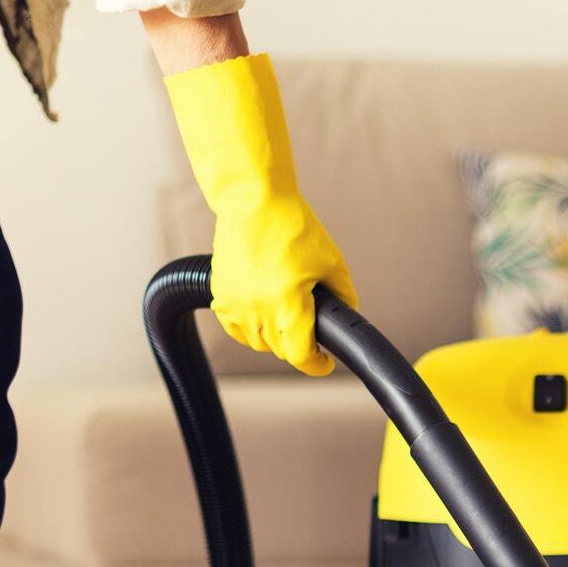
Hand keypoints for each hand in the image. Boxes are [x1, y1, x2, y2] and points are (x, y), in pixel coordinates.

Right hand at [163, 52, 358, 374]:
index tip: (324, 362)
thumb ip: (343, 295)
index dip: (316, 364)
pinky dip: (249, 328)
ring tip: (287, 315)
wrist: (252, 202)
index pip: (300, 356)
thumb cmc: (291, 226)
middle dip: (299, 344)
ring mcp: (234, 304)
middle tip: (310, 327)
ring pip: (257, 343)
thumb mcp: (331, 262)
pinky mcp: (219, 294)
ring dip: (274, 337)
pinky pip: (235, 328)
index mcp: (287, 305)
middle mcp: (257, 310)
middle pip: (281, 349)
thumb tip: (347, 314)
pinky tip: (262, 313)